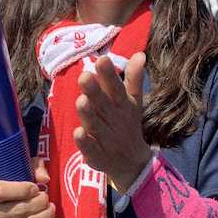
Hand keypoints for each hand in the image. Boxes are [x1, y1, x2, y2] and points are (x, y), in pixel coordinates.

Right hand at [0, 160, 57, 217]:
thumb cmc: (9, 197)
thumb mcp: (16, 177)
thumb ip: (32, 169)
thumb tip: (44, 178)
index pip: (0, 191)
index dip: (22, 189)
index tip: (35, 188)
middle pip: (18, 209)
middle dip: (39, 203)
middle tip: (47, 200)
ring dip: (45, 216)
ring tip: (51, 210)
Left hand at [74, 54, 151, 193]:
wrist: (132, 163)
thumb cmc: (127, 125)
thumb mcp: (133, 102)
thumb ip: (134, 79)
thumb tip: (139, 54)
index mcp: (122, 105)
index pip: (116, 88)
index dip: (109, 75)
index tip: (102, 59)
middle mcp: (113, 120)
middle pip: (103, 105)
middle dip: (94, 91)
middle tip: (85, 76)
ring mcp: (105, 139)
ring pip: (95, 125)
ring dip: (88, 114)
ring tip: (81, 101)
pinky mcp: (97, 156)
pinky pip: (91, 150)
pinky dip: (85, 143)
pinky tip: (78, 133)